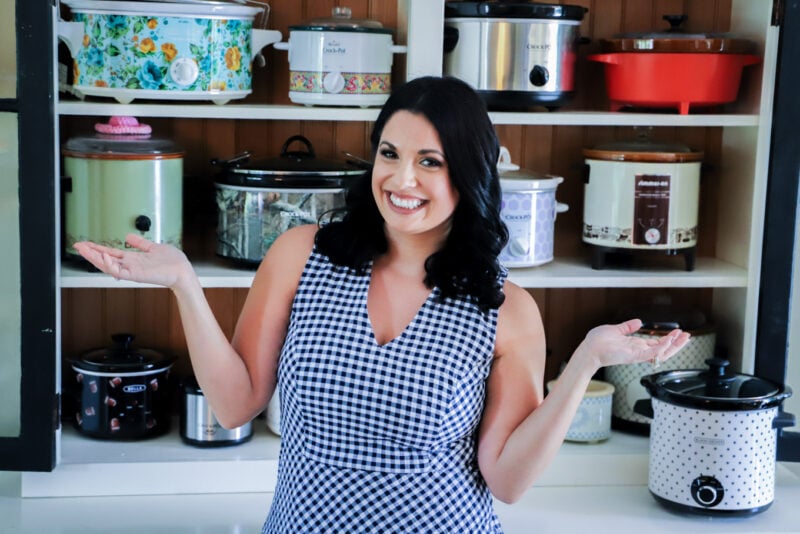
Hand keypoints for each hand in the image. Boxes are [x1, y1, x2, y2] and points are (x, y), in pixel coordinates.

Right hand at [73, 234, 193, 290]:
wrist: (183, 271)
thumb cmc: (172, 262)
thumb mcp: (153, 247)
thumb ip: (140, 243)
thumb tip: (128, 236)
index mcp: (133, 259)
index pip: (110, 253)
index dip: (97, 249)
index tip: (84, 244)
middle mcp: (130, 265)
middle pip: (105, 259)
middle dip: (91, 253)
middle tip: (77, 246)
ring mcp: (132, 271)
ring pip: (109, 266)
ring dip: (96, 258)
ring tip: (85, 250)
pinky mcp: (137, 275)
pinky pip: (120, 272)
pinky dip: (111, 266)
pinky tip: (103, 257)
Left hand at [577, 318, 690, 370]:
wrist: (588, 349)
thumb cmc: (597, 341)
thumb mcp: (615, 330)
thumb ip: (627, 327)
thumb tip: (638, 321)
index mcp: (635, 345)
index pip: (657, 343)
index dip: (669, 339)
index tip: (679, 333)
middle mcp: (638, 351)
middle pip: (663, 350)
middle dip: (676, 344)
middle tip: (688, 337)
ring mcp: (637, 354)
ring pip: (661, 353)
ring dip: (673, 345)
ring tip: (683, 337)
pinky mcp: (633, 356)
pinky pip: (651, 354)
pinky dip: (661, 348)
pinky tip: (669, 341)